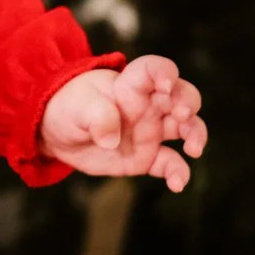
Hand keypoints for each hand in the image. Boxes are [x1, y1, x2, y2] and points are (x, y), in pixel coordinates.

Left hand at [39, 55, 206, 191]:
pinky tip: (177, 185)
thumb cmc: (70, 108)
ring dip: (196, 135)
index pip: (155, 70)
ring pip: (187, 128)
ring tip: (193, 149)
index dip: (165, 72)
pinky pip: (171, 164)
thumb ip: (97, 117)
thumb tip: (111, 140)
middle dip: (189, 103)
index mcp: (131, 85)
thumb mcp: (77, 107)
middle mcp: (148, 106)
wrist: (58, 133)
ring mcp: (151, 131)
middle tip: (182, 115)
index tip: (165, 85)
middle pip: (183, 96)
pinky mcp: (148, 157)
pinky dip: (179, 173)